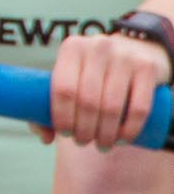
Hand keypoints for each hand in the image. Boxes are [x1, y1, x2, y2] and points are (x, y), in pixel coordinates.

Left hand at [44, 32, 171, 147]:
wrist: (133, 50)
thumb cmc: (90, 73)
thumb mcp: (69, 78)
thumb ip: (45, 107)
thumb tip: (46, 138)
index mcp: (71, 48)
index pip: (63, 89)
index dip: (63, 117)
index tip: (66, 134)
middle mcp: (98, 47)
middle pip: (87, 101)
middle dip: (84, 130)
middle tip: (83, 141)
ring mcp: (125, 56)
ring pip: (112, 107)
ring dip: (105, 134)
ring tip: (102, 145)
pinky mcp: (148, 67)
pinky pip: (139, 107)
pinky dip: (129, 129)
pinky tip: (122, 140)